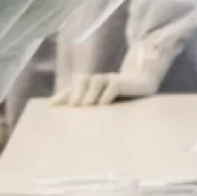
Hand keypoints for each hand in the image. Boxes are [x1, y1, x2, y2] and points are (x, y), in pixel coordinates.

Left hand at [51, 44, 171, 106]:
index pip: (74, 87)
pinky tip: (103, 104)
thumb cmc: (122, 98)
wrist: (144, 83)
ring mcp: (112, 79)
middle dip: (75, 93)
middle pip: (82, 80)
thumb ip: (91, 107)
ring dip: (89, 94)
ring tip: (85, 107)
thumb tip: (71, 116)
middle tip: (72, 108)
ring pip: (96, 80)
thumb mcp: (104, 104)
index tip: (52, 106)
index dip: (63, 95)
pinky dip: (107, 94)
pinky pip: (113, 85)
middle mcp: (100, 80)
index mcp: (92, 85)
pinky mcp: (125, 83)